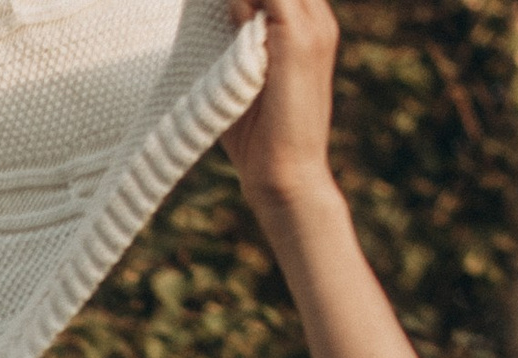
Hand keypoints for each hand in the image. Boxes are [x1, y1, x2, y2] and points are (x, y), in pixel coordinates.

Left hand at [221, 0, 339, 215]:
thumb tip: (204, 11)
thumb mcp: (242, 78)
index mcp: (309, 26)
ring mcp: (314, 27)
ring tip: (206, 6)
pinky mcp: (298, 40)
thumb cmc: (258, 138)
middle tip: (199, 2)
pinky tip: (216, 11)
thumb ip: (233, 41)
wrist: (287, 180)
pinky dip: (239, 1)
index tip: (207, 3)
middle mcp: (318, 20)